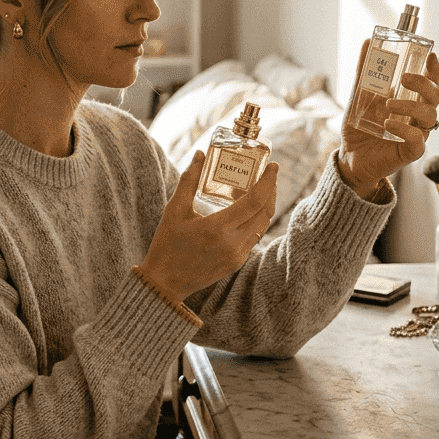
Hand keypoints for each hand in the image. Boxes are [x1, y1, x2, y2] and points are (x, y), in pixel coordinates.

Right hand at [138, 151, 278, 302]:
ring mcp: (237, 255)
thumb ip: (188, 180)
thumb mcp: (174, 211)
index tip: (273, 166)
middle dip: (271, 190)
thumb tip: (199, 155)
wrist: (165, 284)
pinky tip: (249, 210)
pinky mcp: (237, 263)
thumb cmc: (167, 245)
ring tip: (261, 189)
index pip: (255, 201)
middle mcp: (233, 243)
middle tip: (268, 174)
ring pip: (262, 225)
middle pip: (265, 212)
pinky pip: (254, 237)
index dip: (268, 181)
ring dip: (265, 206)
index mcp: (218, 228)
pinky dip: (256, 220)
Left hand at [338, 44, 438, 197]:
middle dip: (424, 84)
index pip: (432, 82)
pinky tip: (388, 123)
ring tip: (387, 105)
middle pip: (436, 96)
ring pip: (429, 115)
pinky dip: (405, 129)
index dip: (435, 70)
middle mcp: (418, 116)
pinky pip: (418, 139)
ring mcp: (417, 133)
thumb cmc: (360, 126)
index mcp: (411, 100)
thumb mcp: (358, 95)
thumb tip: (367, 42)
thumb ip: (364, 72)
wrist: (350, 156)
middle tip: (404, 78)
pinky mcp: (411, 152)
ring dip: (410, 106)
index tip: (432, 57)